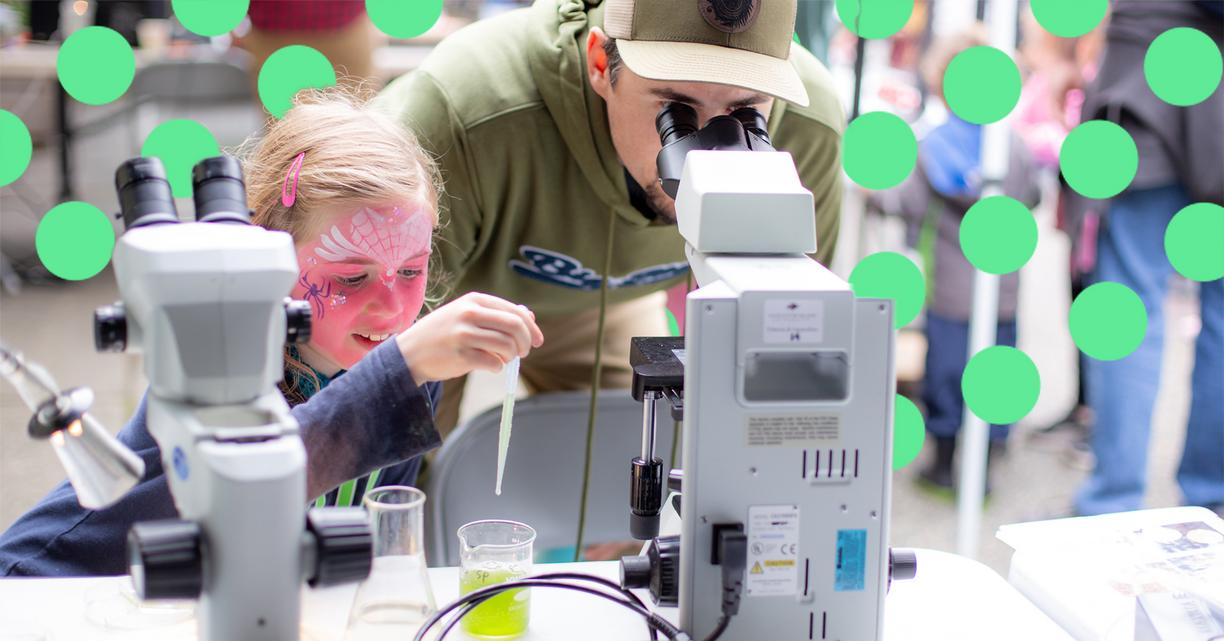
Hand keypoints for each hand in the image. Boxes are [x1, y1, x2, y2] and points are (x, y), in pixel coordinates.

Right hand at [395, 293, 543, 382]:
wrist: (410, 352)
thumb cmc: (444, 333)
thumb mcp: (467, 315)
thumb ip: (497, 314)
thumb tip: (530, 317)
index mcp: (474, 300)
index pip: (515, 312)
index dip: (531, 328)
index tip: (538, 341)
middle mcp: (469, 314)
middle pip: (515, 327)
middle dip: (526, 343)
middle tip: (523, 353)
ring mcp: (463, 334)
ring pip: (507, 346)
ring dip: (511, 356)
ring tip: (503, 359)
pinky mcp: (460, 355)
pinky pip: (493, 363)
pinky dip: (497, 367)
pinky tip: (490, 365)